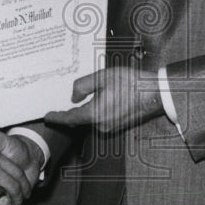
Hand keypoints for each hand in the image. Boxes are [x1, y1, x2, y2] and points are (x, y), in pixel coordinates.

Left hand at [44, 64, 162, 133]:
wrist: (155, 93)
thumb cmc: (131, 83)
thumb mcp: (103, 77)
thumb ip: (83, 86)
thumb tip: (74, 96)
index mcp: (94, 114)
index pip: (69, 118)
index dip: (57, 117)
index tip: (48, 117)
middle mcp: (101, 124)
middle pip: (81, 119)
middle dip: (73, 111)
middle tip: (67, 100)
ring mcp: (111, 126)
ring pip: (92, 118)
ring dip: (88, 109)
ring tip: (90, 94)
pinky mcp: (119, 124)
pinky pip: (103, 118)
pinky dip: (99, 111)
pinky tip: (105, 98)